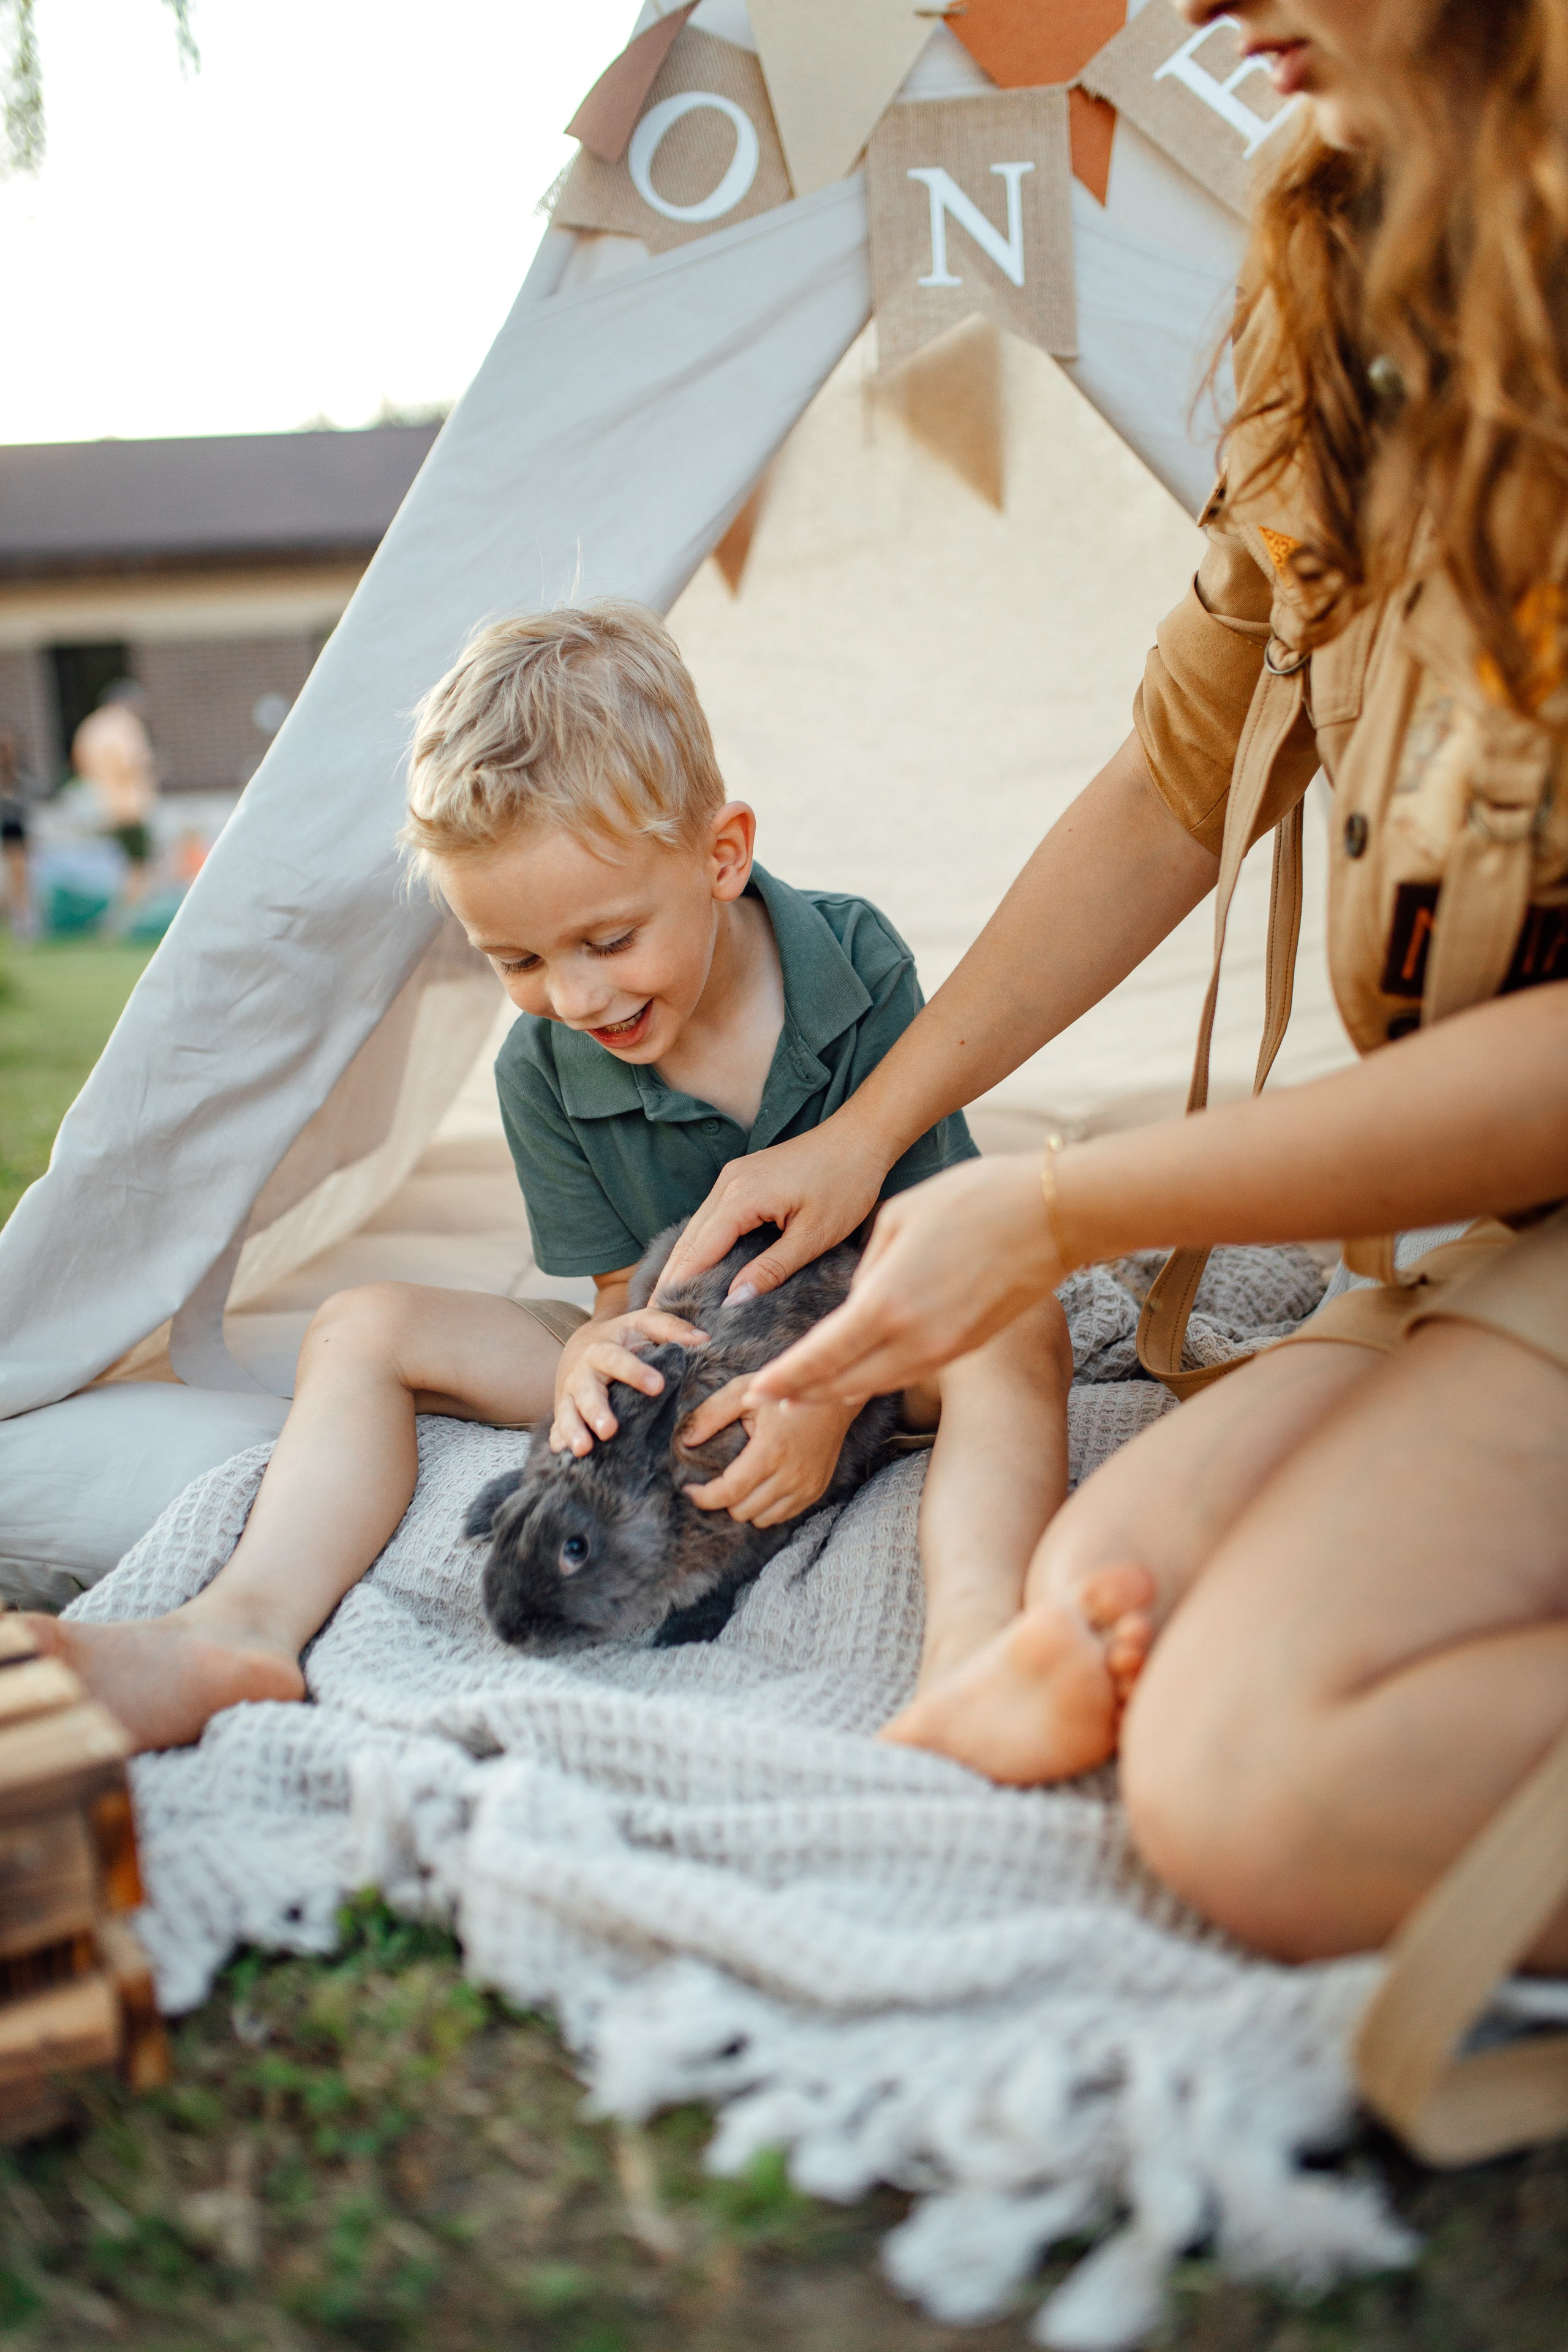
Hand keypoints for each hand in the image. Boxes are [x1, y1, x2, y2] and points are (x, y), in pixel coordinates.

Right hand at [551, 1309, 707, 1455]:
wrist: (581, 1345)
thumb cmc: (622, 1337)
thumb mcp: (643, 1324)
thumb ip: (671, 1328)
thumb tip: (704, 1340)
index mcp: (602, 1350)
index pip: (617, 1360)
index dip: (636, 1372)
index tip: (658, 1386)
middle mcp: (582, 1374)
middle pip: (587, 1392)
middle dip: (596, 1411)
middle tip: (609, 1430)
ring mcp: (569, 1396)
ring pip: (567, 1414)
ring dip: (573, 1431)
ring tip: (583, 1449)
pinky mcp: (563, 1413)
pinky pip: (556, 1430)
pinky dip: (558, 1442)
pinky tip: (563, 1456)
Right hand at [657, 1115, 889, 1302]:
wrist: (859, 1138)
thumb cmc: (845, 1184)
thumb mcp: (813, 1236)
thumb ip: (771, 1269)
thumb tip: (732, 1302)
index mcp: (741, 1197)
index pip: (698, 1252)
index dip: (680, 1288)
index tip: (664, 1320)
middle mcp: (727, 1184)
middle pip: (688, 1240)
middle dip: (672, 1280)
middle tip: (656, 1319)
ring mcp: (731, 1178)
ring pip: (696, 1229)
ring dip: (683, 1263)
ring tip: (670, 1302)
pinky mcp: (741, 1178)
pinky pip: (711, 1218)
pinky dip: (701, 1246)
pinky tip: (698, 1269)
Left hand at [678, 1375, 858, 1527]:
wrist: (836, 1397)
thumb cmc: (786, 1392)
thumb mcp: (746, 1391)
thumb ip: (712, 1414)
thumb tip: (686, 1440)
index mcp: (771, 1450)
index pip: (730, 1491)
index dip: (704, 1497)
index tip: (689, 1488)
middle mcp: (791, 1475)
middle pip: (742, 1510)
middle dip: (723, 1499)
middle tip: (715, 1481)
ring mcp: (806, 1486)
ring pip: (762, 1519)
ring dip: (744, 1506)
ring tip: (739, 1484)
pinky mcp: (816, 1490)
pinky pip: (782, 1516)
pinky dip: (766, 1508)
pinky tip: (760, 1487)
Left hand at [745, 1156, 1064, 1408]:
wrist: (1051, 1217)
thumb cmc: (972, 1201)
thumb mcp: (898, 1220)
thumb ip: (866, 1269)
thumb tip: (855, 1301)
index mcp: (887, 1303)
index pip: (820, 1357)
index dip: (785, 1378)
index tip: (756, 1389)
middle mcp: (913, 1339)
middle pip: (842, 1383)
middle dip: (802, 1393)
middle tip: (768, 1399)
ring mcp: (943, 1349)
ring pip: (875, 1384)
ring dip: (836, 1391)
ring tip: (803, 1393)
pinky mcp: (965, 1346)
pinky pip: (906, 1373)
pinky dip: (873, 1379)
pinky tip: (856, 1375)